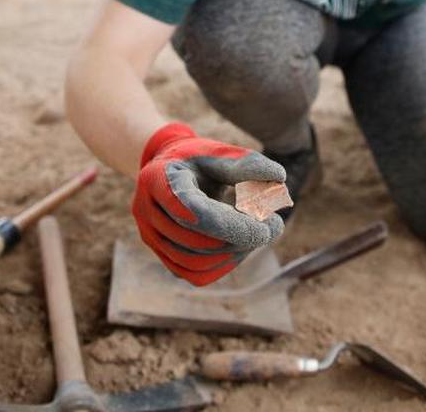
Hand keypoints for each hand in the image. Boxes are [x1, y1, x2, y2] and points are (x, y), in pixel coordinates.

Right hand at [132, 123, 285, 285]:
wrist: (168, 169)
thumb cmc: (197, 159)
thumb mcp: (219, 152)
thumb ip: (247, 164)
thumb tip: (279, 178)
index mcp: (157, 178)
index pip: (195, 212)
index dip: (233, 225)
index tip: (268, 226)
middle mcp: (146, 211)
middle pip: (196, 241)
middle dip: (240, 239)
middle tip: (273, 226)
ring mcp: (150, 236)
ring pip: (195, 263)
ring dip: (234, 254)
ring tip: (257, 233)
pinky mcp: (162, 254)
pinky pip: (194, 273)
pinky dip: (224, 265)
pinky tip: (241, 246)